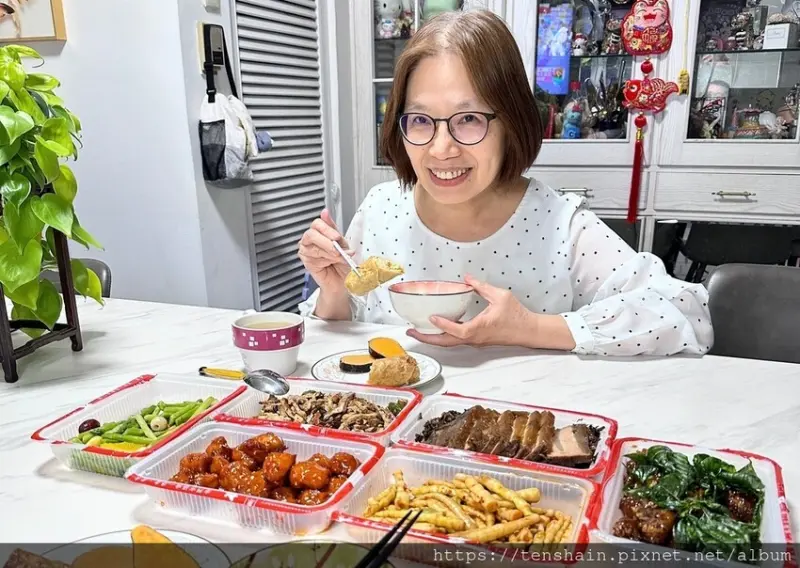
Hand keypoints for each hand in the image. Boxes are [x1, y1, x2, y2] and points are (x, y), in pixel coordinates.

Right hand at [297, 209, 352, 291]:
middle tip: (336, 250)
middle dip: (326, 243)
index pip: (317, 223)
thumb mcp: (342, 243)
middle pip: (311, 234)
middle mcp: (310, 239)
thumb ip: (333, 229)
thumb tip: (325, 212)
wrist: (342, 280)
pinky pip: (312, 258)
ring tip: (337, 259)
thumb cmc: (342, 261)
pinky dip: (324, 261)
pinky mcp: (305, 261)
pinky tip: (329, 264)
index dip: (327, 229)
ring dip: (328, 254)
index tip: (337, 237)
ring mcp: (306, 250)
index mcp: (320, 232)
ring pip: (313, 248)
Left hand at [407, 275, 536, 347]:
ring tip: (417, 331)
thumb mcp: (500, 296)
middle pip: (445, 343)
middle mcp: (474, 338)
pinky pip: (455, 340)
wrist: (529, 331)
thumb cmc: (517, 315)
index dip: (443, 325)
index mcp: (479, 329)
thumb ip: (481, 286)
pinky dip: (442, 336)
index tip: (431, 317)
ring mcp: (474, 341)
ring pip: (449, 343)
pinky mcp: (476, 340)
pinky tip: (436, 327)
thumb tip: (467, 278)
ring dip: (432, 338)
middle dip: (426, 338)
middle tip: (410, 332)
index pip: (457, 330)